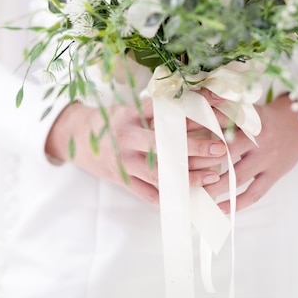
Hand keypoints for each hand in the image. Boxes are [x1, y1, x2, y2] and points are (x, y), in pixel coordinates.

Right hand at [45, 99, 227, 204]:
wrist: (76, 137)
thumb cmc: (114, 120)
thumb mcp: (132, 107)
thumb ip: (160, 108)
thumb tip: (201, 100)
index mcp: (132, 113)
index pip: (167, 113)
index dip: (194, 114)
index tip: (218, 116)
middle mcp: (127, 137)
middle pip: (164, 144)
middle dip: (194, 147)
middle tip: (220, 149)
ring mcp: (124, 161)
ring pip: (159, 172)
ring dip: (188, 176)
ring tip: (211, 177)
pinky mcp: (122, 180)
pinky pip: (148, 194)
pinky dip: (170, 197)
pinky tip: (190, 198)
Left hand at [190, 90, 297, 211]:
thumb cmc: (263, 118)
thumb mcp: (246, 108)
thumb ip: (222, 110)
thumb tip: (191, 111)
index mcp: (249, 118)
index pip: (218, 122)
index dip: (196, 128)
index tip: (176, 136)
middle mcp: (258, 139)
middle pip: (225, 153)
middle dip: (200, 162)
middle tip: (180, 171)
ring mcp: (267, 159)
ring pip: (237, 177)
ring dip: (214, 187)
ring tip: (194, 194)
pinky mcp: (274, 175)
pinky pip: (254, 193)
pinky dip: (236, 203)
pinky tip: (219, 209)